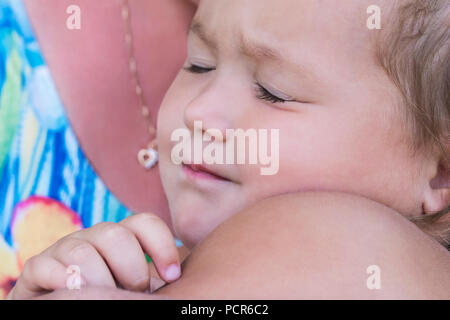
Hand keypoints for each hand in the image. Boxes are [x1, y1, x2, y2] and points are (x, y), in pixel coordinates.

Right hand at [7, 213, 180, 298]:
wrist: (71, 304)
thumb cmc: (114, 295)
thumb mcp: (140, 285)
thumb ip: (160, 273)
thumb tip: (184, 268)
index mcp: (121, 237)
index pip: (144, 223)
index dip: (162, 246)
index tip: (173, 276)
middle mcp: (93, 237)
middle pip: (116, 235)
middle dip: (132, 269)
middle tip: (136, 294)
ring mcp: (64, 249)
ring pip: (83, 253)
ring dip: (101, 283)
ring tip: (107, 298)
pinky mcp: (37, 267)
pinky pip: (50, 269)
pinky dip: (68, 287)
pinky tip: (79, 298)